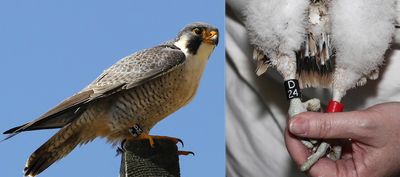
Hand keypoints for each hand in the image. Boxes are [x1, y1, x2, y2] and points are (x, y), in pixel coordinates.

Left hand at [285, 102, 399, 176]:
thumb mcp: (363, 125)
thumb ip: (328, 125)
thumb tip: (296, 124)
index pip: (312, 167)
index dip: (297, 146)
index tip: (291, 123)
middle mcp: (346, 173)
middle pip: (311, 157)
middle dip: (303, 134)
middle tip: (297, 112)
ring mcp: (345, 162)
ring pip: (317, 147)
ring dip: (311, 128)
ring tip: (309, 110)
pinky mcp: (346, 150)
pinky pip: (326, 140)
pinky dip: (322, 126)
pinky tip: (321, 115)